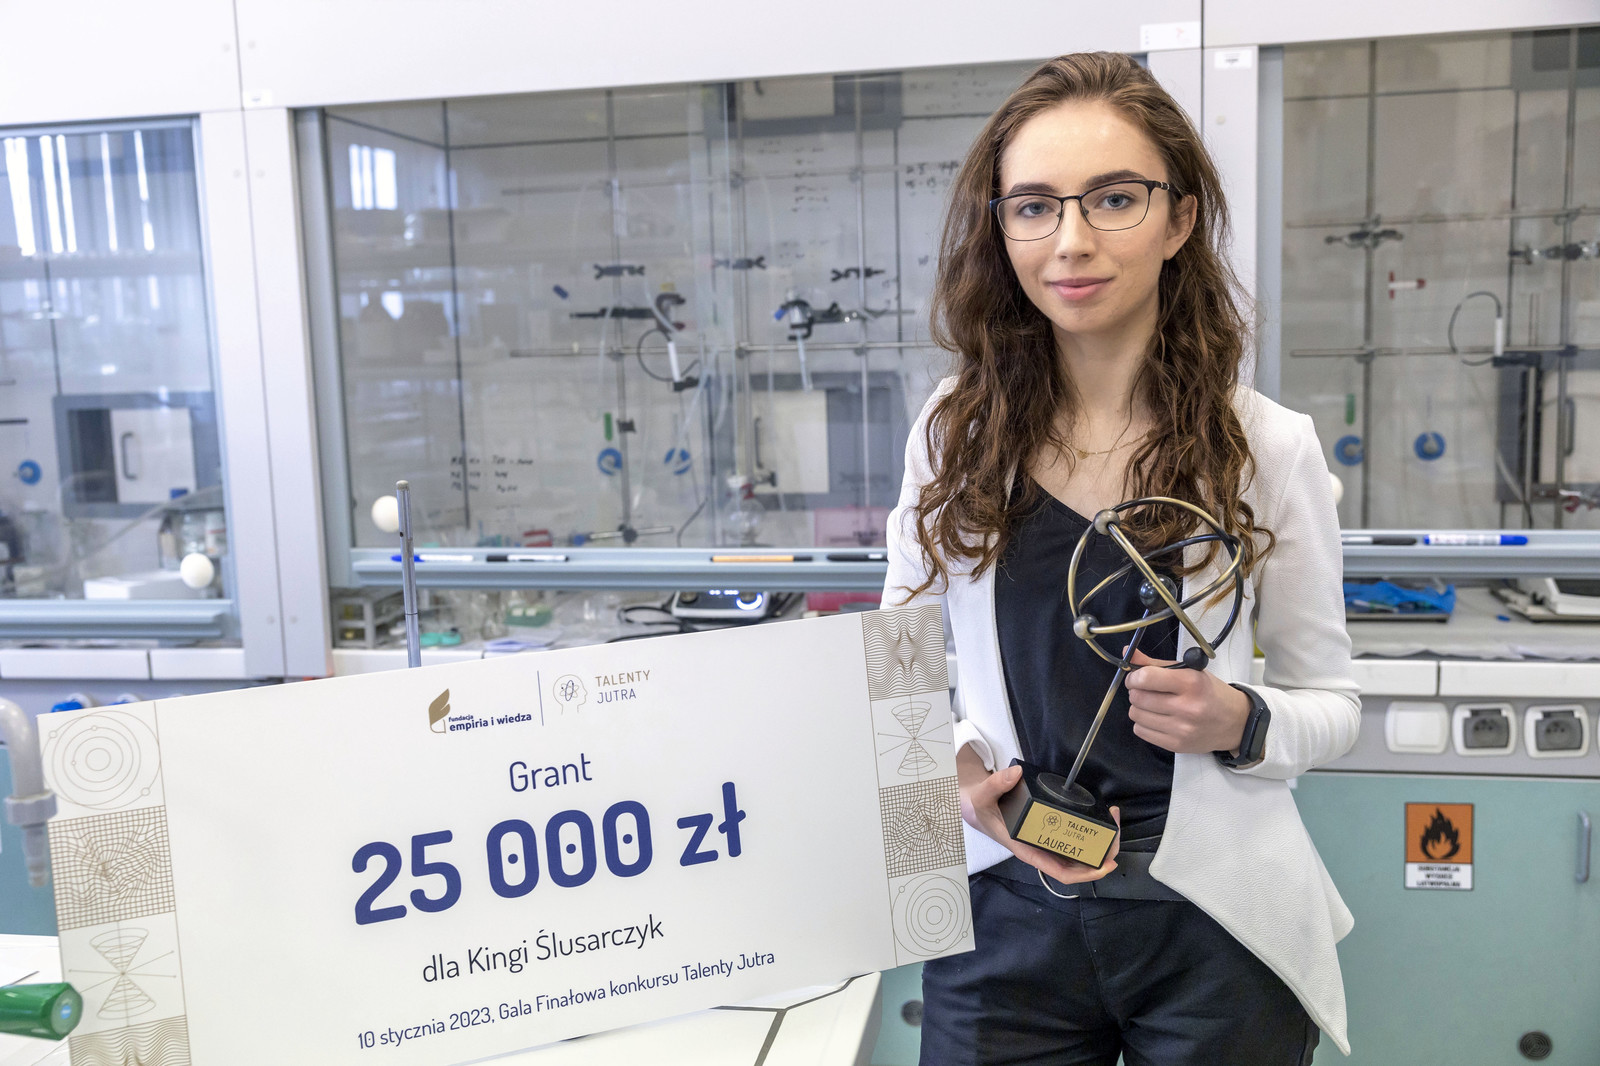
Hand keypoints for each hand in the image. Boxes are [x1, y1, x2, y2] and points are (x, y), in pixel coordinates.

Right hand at [955, 745, 1119, 883]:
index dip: (1086, 873)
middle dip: (1101, 854)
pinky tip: (1100, 819)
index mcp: (1027, 849)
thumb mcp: (982, 796)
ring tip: (1113, 823)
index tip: (1105, 864)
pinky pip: (1072, 838)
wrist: (974, 805)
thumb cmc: (980, 807)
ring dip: (1098, 843)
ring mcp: (1045, 841)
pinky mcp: (1047, 830)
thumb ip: (995, 784)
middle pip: (1077, 864)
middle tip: (1116, 834)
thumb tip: (1014, 774)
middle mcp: (1039, 848)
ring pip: (1078, 852)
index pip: (1060, 871)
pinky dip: (1089, 832)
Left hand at [1122, 646, 1251, 754]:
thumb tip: (1127, 652)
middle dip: (1136, 691)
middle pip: (1138, 697)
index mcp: (1191, 683)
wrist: (1236, 722)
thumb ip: (1155, 663)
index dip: (1134, 676)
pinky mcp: (1177, 745)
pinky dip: (1144, 723)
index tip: (1136, 677)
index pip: (1146, 677)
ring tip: (1154, 705)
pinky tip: (1157, 718)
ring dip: (1139, 708)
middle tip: (1147, 691)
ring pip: (1136, 715)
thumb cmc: (1210, 693)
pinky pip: (1141, 732)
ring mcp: (1181, 729)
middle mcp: (1187, 707)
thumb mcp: (1189, 671)